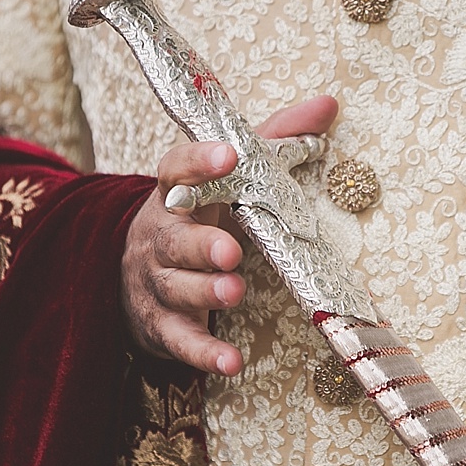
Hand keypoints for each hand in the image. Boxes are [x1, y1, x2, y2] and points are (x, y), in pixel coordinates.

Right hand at [120, 95, 339, 375]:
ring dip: (204, 291)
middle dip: (201, 244)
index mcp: (176, 195)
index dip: (199, 161)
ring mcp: (155, 283)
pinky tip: (231, 361)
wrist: (136, 276)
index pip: (175, 169)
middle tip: (231, 250)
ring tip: (235, 292)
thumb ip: (274, 142)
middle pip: (172, 239)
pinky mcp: (160, 325)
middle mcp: (158, 237)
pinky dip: (204, 352)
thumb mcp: (230, 180)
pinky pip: (179, 340)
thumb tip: (328, 104)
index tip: (227, 154)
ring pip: (173, 287)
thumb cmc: (199, 218)